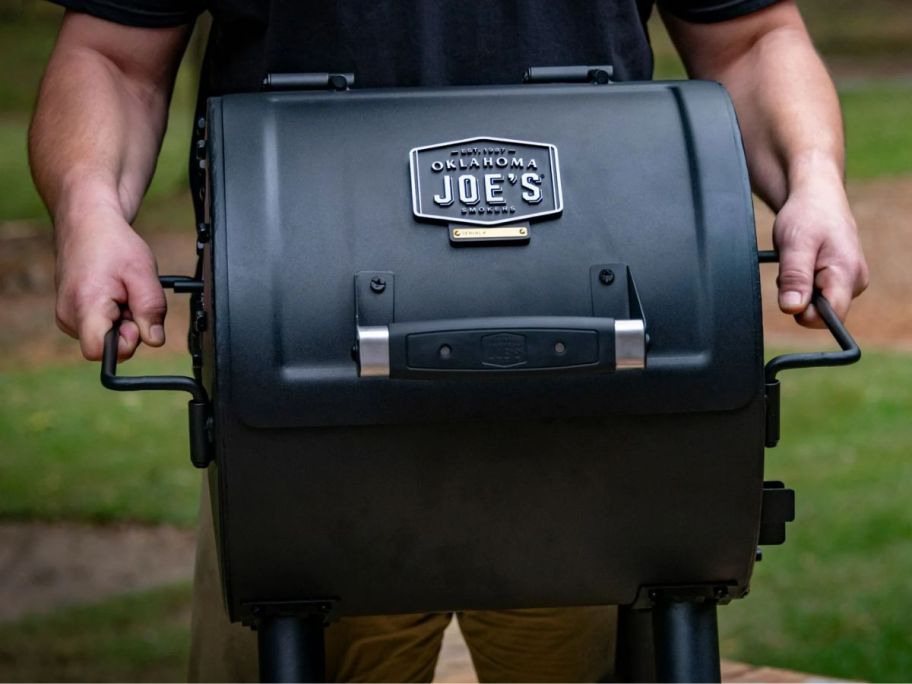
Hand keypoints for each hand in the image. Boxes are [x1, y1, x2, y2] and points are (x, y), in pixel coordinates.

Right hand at [55, 201, 165, 360]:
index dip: (126, 343)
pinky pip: (99, 327)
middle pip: (107, 345)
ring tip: (122, 291)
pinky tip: (114, 294)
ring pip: (105, 336)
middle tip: (131, 297)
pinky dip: (112, 315)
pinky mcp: (70, 314)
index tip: (134, 319)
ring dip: (122, 320)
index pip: (99, 352)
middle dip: (128, 327)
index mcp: (84, 307)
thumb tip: (155, 340)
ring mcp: (67, 316)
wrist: (87, 224)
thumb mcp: (143, 274)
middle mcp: (69, 316)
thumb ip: (151, 310)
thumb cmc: (112, 244)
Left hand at [773, 179, 868, 326]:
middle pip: (820, 313)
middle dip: (799, 296)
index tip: (792, 290)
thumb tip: (793, 309)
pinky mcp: (841, 279)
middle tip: (793, 267)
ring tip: (798, 260)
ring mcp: (850, 281)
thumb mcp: (794, 245)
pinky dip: (803, 283)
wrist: (817, 197)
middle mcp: (855, 282)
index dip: (804, 312)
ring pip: (816, 304)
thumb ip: (795, 278)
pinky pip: (817, 294)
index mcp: (848, 275)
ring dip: (799, 288)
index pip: (830, 318)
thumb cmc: (806, 215)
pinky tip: (803, 263)